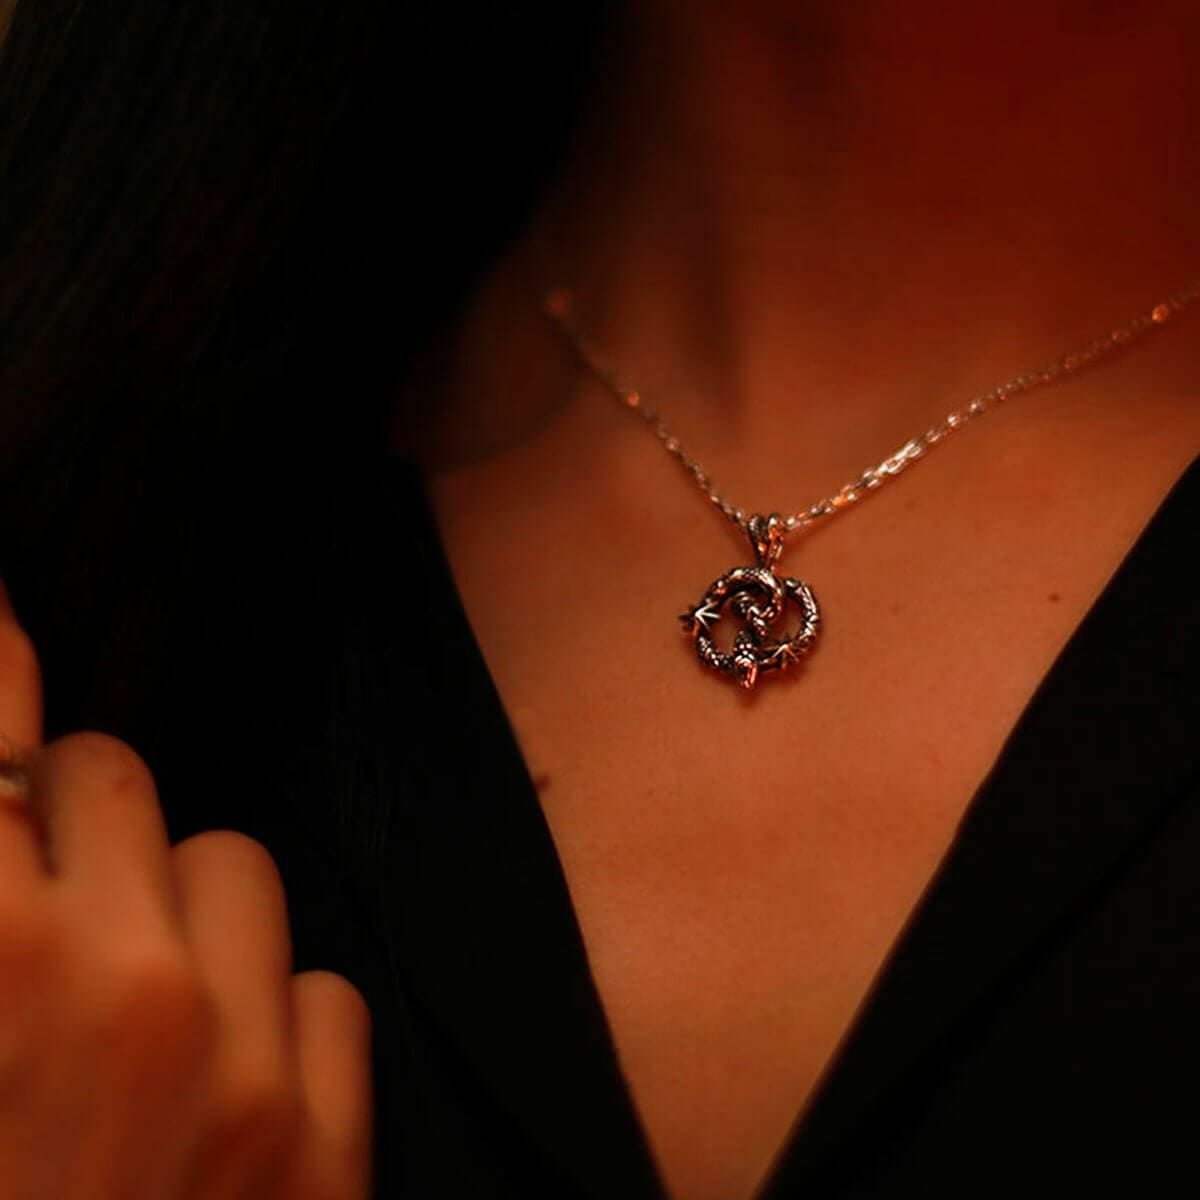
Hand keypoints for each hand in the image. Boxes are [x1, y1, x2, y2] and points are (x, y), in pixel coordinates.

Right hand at [0, 578, 372, 1198]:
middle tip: (38, 895)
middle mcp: (111, 986)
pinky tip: (213, 1092)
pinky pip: (317, 981)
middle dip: (67, 820)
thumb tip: (11, 830)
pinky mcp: (324, 1136)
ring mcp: (238, 1059)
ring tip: (127, 1003)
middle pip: (113, 774)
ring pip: (230, 860)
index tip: (6, 618)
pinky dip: (268, 1011)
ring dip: (173, 908)